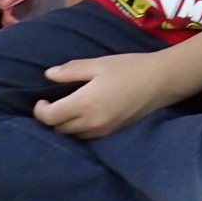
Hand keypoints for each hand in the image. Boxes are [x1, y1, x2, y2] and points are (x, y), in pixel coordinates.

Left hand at [33, 52, 184, 138]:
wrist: (161, 81)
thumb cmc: (130, 68)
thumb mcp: (100, 64)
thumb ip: (72, 70)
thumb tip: (49, 75)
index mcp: (85, 103)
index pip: (50, 117)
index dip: (40, 110)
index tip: (42, 99)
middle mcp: (91, 122)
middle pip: (58, 129)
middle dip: (51, 118)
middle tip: (52, 103)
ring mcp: (102, 130)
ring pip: (72, 136)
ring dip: (64, 125)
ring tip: (65, 110)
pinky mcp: (112, 132)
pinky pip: (86, 136)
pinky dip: (78, 129)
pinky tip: (82, 116)